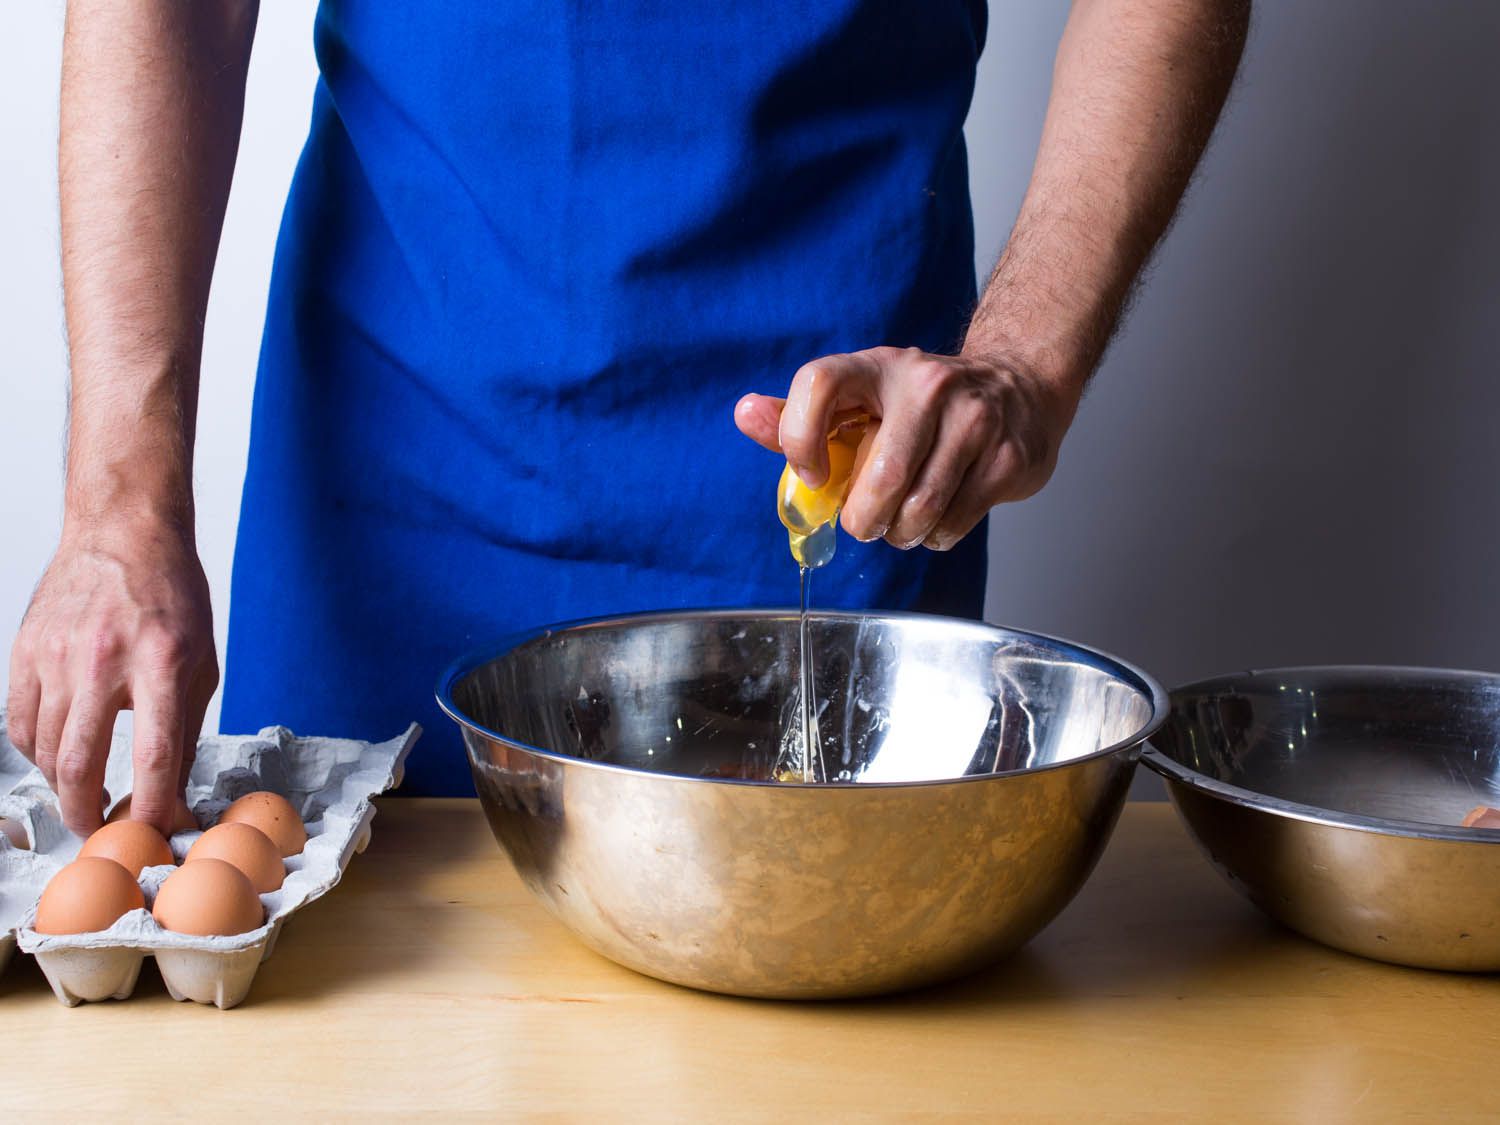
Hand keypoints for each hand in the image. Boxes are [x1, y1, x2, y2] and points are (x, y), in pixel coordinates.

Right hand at [6, 519, 216, 836]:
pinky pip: (20, 722)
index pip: (155, 754)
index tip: (154, 833)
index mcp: (161, 662)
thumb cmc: (173, 600)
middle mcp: (104, 660)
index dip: (153, 805)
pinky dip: (36, 753)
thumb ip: (184, 733)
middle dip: (88, 812)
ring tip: (83, 798)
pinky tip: (57, 758)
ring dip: (61, 787)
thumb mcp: (200, 664)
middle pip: (81, 762)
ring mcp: (57, 655)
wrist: (124, 535)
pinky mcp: (25, 651)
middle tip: (100, 832)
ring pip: (44, 749)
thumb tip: (174, 800)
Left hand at [735, 346, 1081, 550]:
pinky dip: (936, 536)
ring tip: (902, 523)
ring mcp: (974, 417)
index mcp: (876, 367)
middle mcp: (927, 383)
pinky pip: (954, 522)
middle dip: (865, 519)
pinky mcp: (1007, 456)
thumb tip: (744, 414)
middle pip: (882, 475)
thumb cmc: (918, 406)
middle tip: (865, 524)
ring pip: (920, 507)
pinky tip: (938, 517)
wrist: (1016, 387)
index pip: (819, 383)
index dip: (800, 438)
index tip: (812, 475)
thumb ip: (798, 416)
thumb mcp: (858, 399)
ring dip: (901, 533)